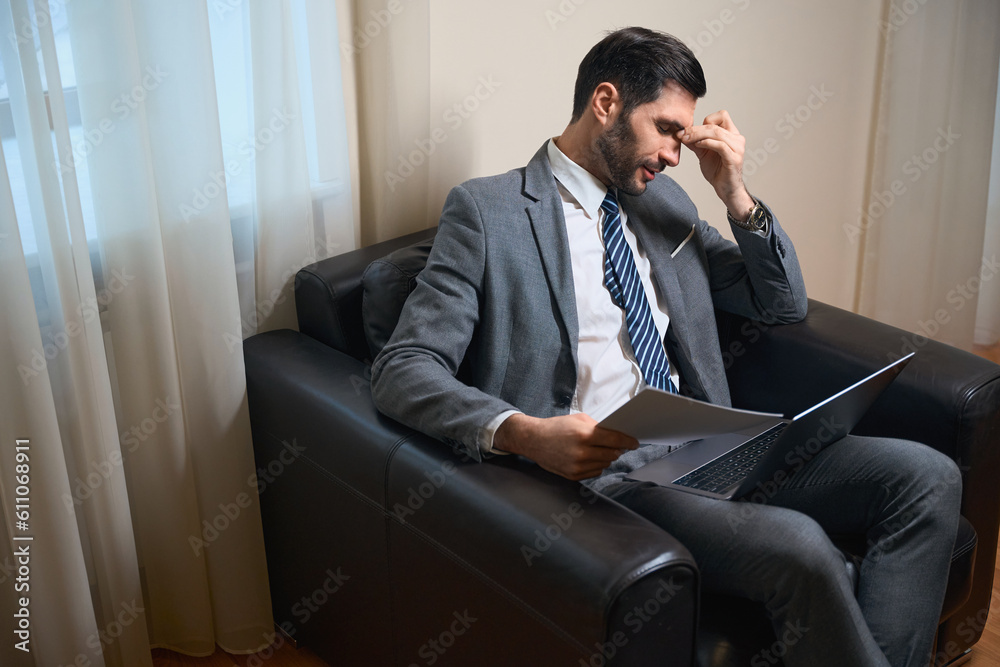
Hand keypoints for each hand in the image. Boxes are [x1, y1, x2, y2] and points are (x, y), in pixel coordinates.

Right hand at [493, 413, 638, 480]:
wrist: (533, 440)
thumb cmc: (556, 427)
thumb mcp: (578, 419)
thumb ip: (598, 427)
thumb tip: (615, 435)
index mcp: (585, 435)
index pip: (615, 440)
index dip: (628, 441)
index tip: (634, 443)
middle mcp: (582, 453)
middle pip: (612, 455)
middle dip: (618, 450)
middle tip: (618, 446)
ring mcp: (577, 466)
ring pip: (605, 465)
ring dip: (607, 458)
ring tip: (600, 450)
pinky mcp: (573, 476)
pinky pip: (595, 472)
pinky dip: (597, 466)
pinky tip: (590, 458)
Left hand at [677, 110, 754, 218]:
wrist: (725, 189)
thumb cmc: (717, 171)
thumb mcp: (702, 153)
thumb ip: (694, 142)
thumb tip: (681, 133)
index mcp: (731, 134)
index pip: (721, 115)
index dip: (705, 121)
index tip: (692, 131)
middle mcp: (737, 138)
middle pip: (715, 124)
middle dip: (695, 129)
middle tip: (682, 134)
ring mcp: (737, 148)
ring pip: (716, 133)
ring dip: (698, 135)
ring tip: (688, 140)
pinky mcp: (734, 158)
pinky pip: (720, 145)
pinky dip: (707, 143)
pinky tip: (698, 146)